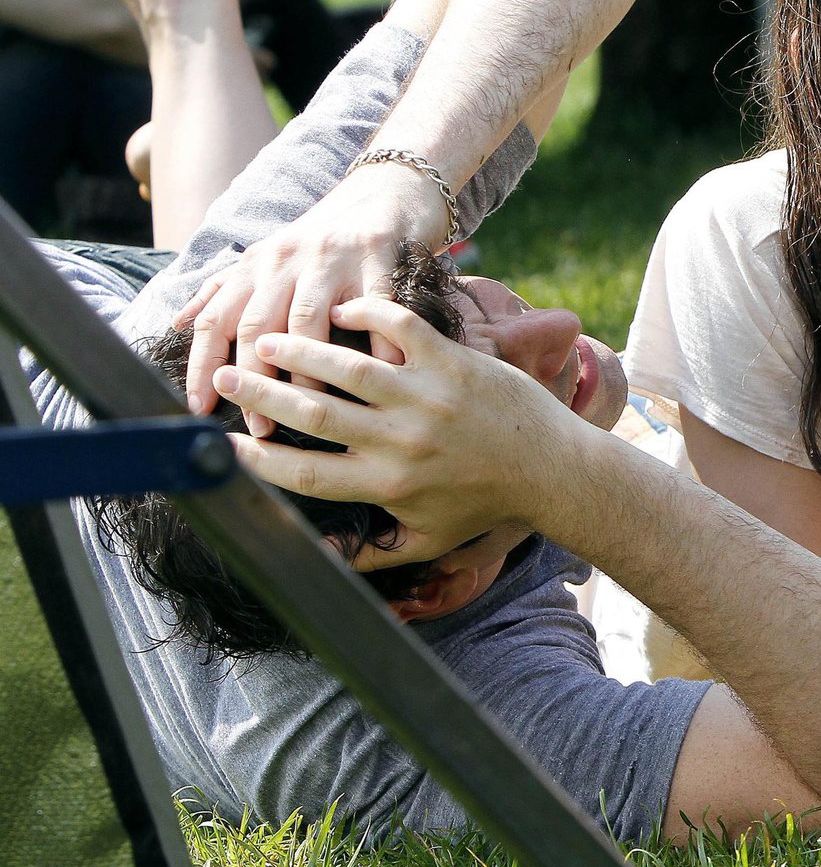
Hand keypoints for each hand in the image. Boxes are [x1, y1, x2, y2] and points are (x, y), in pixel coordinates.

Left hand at [176, 161, 450, 431]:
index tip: (200, 407)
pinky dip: (377, 345)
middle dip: (254, 380)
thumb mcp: (267, 255)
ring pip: (308, 321)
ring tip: (311, 412)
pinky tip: (379, 379)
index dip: (201, 365)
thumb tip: (176, 321)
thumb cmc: (324, 235)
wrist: (386, 188)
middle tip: (261, 426)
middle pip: (259, 325)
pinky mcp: (378, 257)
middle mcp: (287, 259)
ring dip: (306, 372)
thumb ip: (223, 288)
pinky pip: (375, 308)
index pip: (215, 318)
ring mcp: (333, 258)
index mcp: (256, 264)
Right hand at [213, 296, 593, 564]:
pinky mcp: (454, 363)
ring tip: (262, 339)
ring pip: (347, 367)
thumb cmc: (484, 503)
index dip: (258, 459)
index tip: (223, 444)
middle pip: (312, 415)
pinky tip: (339, 309)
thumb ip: (371, 553)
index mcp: (387, 486)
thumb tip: (318, 557)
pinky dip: (368, 314)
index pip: (304, 476)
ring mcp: (428, 398)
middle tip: (224, 377)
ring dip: (298, 350)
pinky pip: (401, 328)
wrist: (552, 468)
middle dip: (260, 394)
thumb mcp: (427, 540)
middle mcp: (401, 442)